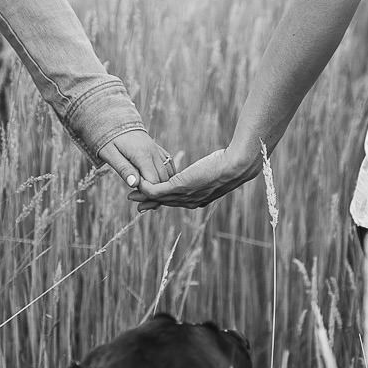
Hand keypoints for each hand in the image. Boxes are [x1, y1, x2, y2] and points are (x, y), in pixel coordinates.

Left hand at [98, 129, 177, 200]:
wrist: (116, 121)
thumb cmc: (109, 139)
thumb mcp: (110, 154)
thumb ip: (123, 169)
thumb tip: (134, 184)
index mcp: (142, 154)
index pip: (153, 181)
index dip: (147, 194)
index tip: (136, 199)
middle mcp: (154, 153)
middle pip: (163, 180)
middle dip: (155, 195)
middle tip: (142, 205)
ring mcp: (158, 151)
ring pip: (169, 175)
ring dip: (162, 188)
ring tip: (148, 198)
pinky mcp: (160, 151)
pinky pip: (169, 167)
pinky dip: (166, 178)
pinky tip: (159, 187)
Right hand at [129, 146, 261, 209]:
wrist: (236, 166)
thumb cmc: (230, 164)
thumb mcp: (215, 171)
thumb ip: (207, 174)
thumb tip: (211, 169)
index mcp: (198, 199)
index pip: (176, 202)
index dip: (162, 201)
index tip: (151, 200)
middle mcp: (191, 201)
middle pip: (165, 203)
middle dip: (149, 202)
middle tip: (135, 203)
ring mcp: (185, 195)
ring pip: (159, 198)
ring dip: (144, 196)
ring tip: (132, 194)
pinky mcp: (180, 186)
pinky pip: (158, 190)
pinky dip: (147, 188)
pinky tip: (140, 184)